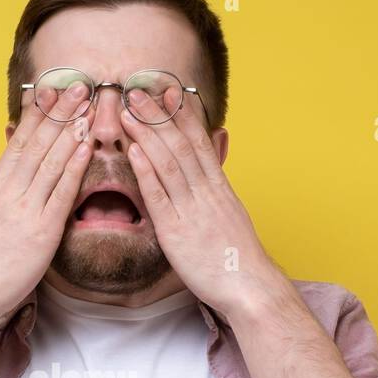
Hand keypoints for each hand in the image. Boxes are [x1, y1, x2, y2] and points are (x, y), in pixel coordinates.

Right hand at [0, 83, 93, 324]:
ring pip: (50, 162)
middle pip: (37, 143)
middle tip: (79, 85)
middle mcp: (10, 190)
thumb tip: (13, 158)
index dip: (38, 112)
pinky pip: (60, 193)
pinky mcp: (41, 231)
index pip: (20, 139)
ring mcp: (25, 209)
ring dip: (71, 131)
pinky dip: (74, 167)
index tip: (52, 88)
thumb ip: (6, 184)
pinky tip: (85, 147)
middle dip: (60, 112)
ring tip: (88, 106)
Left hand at [119, 89, 285, 318]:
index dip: (183, 115)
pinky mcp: (176, 231)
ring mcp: (191, 210)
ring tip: (128, 112)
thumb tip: (215, 159)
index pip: (200, 142)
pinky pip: (159, 196)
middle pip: (181, 145)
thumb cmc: (237, 256)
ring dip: (146, 135)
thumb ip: (218, 186)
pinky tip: (133, 152)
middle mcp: (206, 192)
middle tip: (138, 91)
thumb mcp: (231, 213)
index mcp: (219, 187)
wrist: (248, 285)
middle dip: (158, 117)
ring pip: (169, 164)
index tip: (169, 92)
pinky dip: (146, 172)